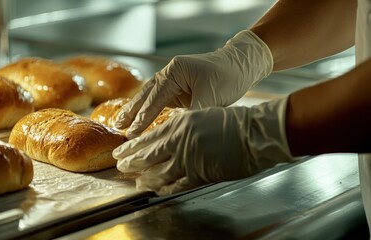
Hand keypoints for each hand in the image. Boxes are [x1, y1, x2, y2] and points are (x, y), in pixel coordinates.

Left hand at [113, 98, 293, 195]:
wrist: (254, 133)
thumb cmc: (234, 122)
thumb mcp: (203, 115)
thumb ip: (185, 126)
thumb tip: (170, 136)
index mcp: (181, 122)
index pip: (150, 136)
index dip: (134, 145)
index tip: (122, 150)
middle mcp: (180, 139)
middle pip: (148, 154)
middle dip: (131, 160)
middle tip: (120, 165)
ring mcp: (188, 157)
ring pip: (159, 171)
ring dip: (145, 176)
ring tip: (135, 179)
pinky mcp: (199, 173)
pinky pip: (177, 183)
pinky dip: (165, 187)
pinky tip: (157, 188)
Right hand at [115, 30, 272, 137]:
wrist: (240, 65)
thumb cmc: (228, 75)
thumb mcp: (213, 95)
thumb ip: (195, 113)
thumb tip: (179, 132)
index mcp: (175, 71)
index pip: (155, 97)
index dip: (143, 117)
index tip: (132, 133)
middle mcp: (170, 74)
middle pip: (146, 94)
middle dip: (132, 112)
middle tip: (117, 127)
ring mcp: (172, 80)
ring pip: (149, 96)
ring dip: (136, 110)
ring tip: (120, 123)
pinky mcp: (177, 89)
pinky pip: (159, 100)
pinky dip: (148, 110)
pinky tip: (139, 120)